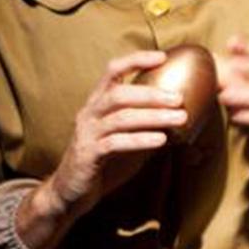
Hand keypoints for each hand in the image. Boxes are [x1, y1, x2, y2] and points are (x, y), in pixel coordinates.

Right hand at [19, 50, 184, 248]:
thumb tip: (178, 114)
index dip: (135, 60)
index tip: (162, 57)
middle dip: (151, 94)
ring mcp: (87, 133)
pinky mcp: (88, 154)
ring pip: (121, 118)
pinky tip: (161, 140)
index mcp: (96, 103)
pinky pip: (116, 143)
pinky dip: (140, 140)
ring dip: (153, 117)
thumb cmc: (100, 161)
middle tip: (179, 98)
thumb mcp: (119, 135)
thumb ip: (140, 123)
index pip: (112, 70)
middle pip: (119, 93)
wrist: (69, 191)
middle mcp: (89, 113)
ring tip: (179, 118)